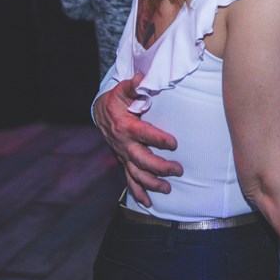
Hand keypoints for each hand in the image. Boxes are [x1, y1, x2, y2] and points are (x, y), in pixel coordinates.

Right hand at [93, 74, 180, 205]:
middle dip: (159, 167)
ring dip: (151, 183)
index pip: (144, 134)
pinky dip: (137, 192)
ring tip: (168, 188)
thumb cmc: (117, 100)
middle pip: (141, 159)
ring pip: (136, 173)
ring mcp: (123, 154)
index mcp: (125, 126)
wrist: (101, 113)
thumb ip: (133, 84)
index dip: (158, 139)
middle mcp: (123, 144)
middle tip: (178, 170)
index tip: (174, 143)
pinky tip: (148, 202)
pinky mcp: (123, 161)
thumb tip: (143, 77)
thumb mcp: (123, 90)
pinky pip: (129, 179)